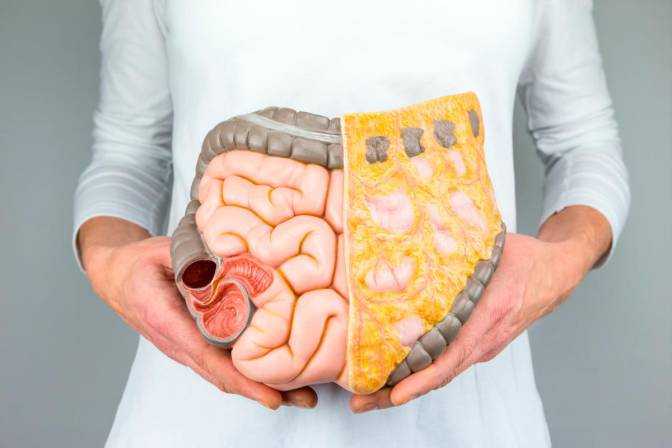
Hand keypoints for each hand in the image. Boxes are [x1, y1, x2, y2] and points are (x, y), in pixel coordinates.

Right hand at [80, 218, 316, 409]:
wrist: (117, 278)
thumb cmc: (140, 264)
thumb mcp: (164, 252)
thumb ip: (196, 258)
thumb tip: (236, 258)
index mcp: (167, 321)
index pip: (208, 357)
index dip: (242, 379)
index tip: (272, 395)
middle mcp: (178, 344)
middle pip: (223, 376)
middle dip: (264, 390)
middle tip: (306, 398)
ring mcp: (186, 349)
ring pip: (226, 375)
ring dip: (263, 386)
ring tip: (303, 393)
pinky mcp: (195, 346)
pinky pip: (223, 364)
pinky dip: (251, 373)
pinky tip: (278, 374)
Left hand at [350, 206, 610, 412]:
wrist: (558, 273)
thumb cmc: (526, 259)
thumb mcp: (493, 247)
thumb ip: (461, 245)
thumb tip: (417, 232)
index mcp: (489, 315)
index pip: (452, 354)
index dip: (422, 377)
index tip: (395, 392)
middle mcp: (486, 339)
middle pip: (440, 375)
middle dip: (399, 391)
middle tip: (361, 402)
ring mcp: (484, 346)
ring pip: (442, 373)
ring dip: (407, 386)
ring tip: (369, 395)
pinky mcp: (481, 345)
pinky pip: (449, 363)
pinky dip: (423, 374)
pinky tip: (396, 374)